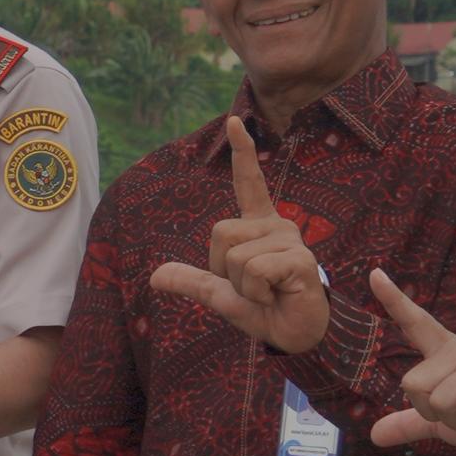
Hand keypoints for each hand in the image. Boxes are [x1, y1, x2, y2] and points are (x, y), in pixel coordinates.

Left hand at [148, 126, 326, 352]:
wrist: (295, 335)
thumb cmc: (265, 308)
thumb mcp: (221, 294)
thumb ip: (192, 281)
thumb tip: (155, 276)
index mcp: (259, 227)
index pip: (249, 183)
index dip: (242, 153)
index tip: (234, 121)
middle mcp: (277, 226)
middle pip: (220, 232)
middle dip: (223, 269)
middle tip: (252, 286)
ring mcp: (290, 240)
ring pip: (235, 256)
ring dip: (242, 285)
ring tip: (267, 292)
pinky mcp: (299, 260)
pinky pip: (253, 271)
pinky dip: (256, 293)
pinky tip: (277, 295)